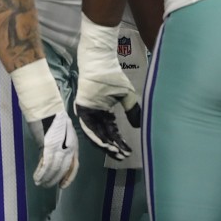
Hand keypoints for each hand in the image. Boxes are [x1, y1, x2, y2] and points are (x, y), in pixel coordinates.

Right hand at [28, 110, 78, 187]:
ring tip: (40, 183)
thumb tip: (52, 159)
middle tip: (47, 185)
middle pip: (63, 168)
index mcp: (74, 145)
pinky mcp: (49, 146)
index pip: (74, 165)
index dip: (69, 177)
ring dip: (47, 178)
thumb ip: (60, 147)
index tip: (62, 186)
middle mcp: (69, 148)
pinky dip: (41, 173)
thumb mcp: (63, 135)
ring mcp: (59, 147)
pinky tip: (37, 178)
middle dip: (55, 179)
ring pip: (54, 168)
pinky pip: (45, 164)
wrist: (50, 110)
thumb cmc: (55, 121)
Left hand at [76, 14, 140, 160]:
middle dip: (113, 147)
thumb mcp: (127, 97)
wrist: (102, 64)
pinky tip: (104, 143)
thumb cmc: (113, 77)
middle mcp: (95, 116)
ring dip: (105, 144)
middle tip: (122, 156)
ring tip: (115, 152)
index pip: (112, 131)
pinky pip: (88, 126)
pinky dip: (96, 135)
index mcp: (105, 113)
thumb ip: (132, 111)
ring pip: (95, 133)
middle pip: (104, 135)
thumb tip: (138, 127)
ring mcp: (88, 113)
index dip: (120, 142)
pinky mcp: (82, 110)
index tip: (128, 151)